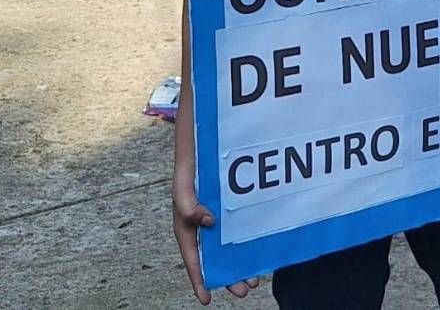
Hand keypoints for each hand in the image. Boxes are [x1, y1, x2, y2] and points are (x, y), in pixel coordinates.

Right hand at [172, 174, 258, 303]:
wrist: (201, 145)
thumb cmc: (188, 168)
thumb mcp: (182, 188)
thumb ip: (188, 206)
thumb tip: (209, 223)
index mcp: (187, 227)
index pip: (193, 258)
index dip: (199, 279)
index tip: (206, 299)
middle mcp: (203, 226)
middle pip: (215, 258)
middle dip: (228, 276)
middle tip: (244, 289)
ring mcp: (218, 218)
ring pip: (229, 246)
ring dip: (240, 262)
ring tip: (254, 277)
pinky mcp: (231, 208)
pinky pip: (239, 228)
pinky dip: (246, 241)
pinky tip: (257, 249)